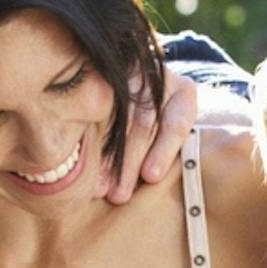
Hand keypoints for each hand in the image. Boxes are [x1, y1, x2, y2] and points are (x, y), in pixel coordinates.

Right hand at [100, 70, 203, 205]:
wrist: (128, 88)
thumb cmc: (159, 125)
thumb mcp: (172, 131)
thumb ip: (169, 148)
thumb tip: (153, 181)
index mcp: (183, 92)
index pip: (176, 121)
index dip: (164, 150)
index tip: (151, 177)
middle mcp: (156, 78)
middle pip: (144, 121)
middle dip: (130, 161)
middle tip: (119, 196)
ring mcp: (128, 71)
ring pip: (117, 115)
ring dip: (108, 155)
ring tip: (100, 188)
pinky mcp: (103, 73)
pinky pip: (96, 106)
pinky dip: (91, 139)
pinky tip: (83, 162)